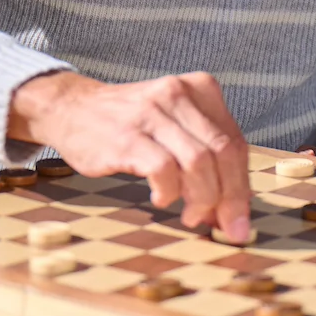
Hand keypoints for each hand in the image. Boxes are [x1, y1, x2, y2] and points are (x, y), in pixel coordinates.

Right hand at [9, 71, 252, 242]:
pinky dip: (169, 192)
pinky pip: (164, 170)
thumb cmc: (130, 124)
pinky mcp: (128, 135)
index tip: (239, 218)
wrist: (72, 108)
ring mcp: (153, 112)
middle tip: (226, 228)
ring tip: (190, 216)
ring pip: (199, 162)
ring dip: (202, 199)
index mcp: (201, 88)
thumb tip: (231, 210)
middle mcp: (180, 94)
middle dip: (231, 198)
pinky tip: (160, 199)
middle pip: (224, 152)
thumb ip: (205, 159)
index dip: (242, 186)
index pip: (235, 143)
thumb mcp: (174, 125)